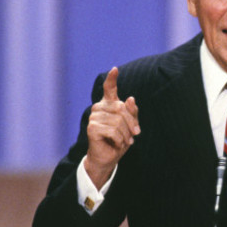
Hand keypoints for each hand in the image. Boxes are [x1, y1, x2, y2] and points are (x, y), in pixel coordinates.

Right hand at [84, 67, 139, 188]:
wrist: (108, 157)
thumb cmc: (120, 139)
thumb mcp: (131, 125)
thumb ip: (132, 112)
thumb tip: (130, 99)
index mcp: (109, 104)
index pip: (109, 88)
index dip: (112, 79)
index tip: (115, 69)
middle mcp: (99, 107)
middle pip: (121, 108)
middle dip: (131, 123)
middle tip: (134, 134)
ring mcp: (94, 116)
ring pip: (118, 121)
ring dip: (125, 134)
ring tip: (125, 141)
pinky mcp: (91, 127)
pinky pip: (112, 130)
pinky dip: (119, 139)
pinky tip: (117, 143)